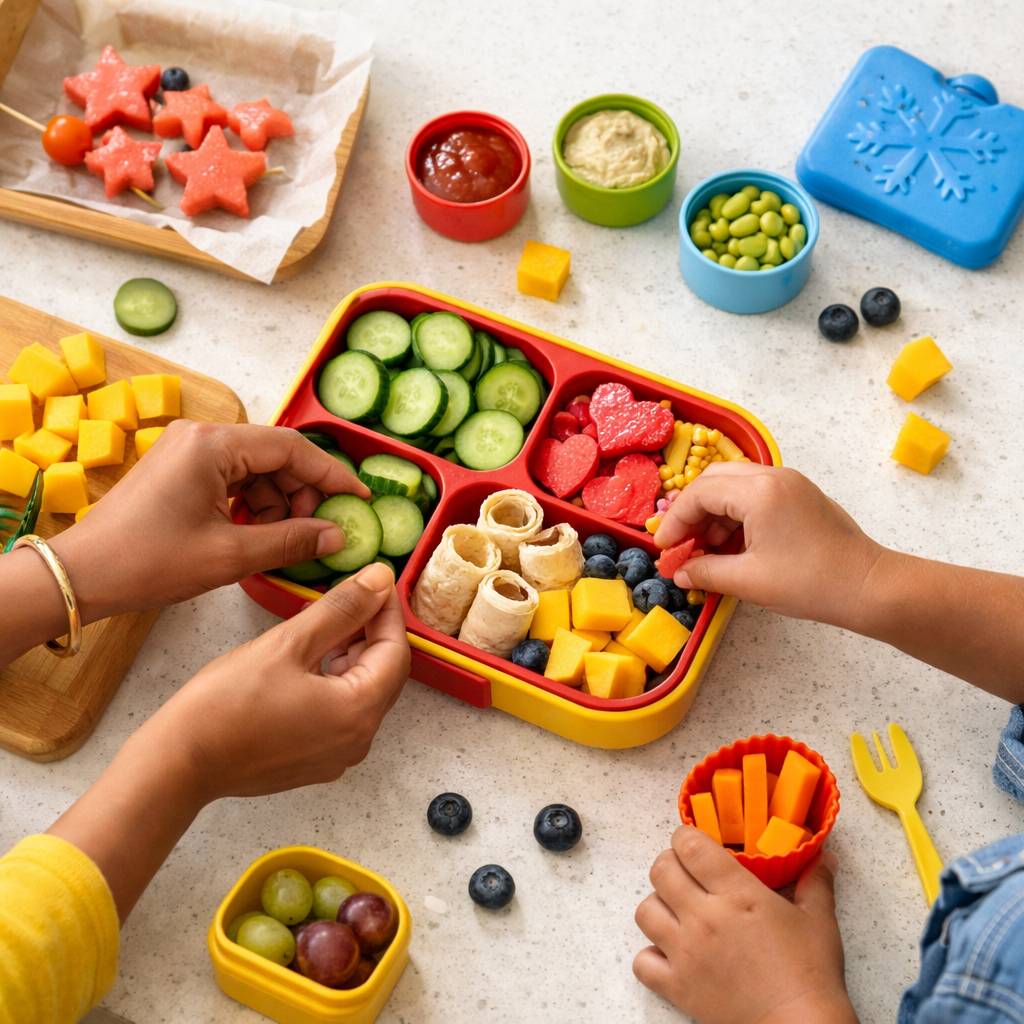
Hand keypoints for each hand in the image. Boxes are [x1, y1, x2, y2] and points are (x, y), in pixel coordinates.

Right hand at [47, 561, 409, 919]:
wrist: (179, 763)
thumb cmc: (227, 704)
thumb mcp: (289, 643)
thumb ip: (341, 609)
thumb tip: (380, 579)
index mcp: (360, 711)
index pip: (396, 650)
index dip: (387, 610)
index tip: (375, 579)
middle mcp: (358, 740)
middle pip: (383, 672)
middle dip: (370, 630)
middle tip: (350, 593)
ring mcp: (336, 755)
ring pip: (361, 691)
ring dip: (350, 653)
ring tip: (325, 618)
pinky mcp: (314, 760)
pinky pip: (340, 711)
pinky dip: (334, 679)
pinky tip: (310, 655)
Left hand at [50, 421, 369, 621]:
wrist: (81, 576)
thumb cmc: (147, 562)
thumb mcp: (231, 555)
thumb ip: (292, 541)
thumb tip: (337, 535)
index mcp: (212, 445)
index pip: (291, 448)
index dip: (331, 474)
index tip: (358, 497)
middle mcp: (200, 437)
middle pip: (274, 456)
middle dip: (302, 494)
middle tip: (320, 531)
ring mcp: (187, 452)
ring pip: (256, 471)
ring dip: (278, 504)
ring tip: (283, 542)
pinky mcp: (179, 471)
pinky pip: (233, 480)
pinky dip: (253, 507)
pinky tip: (258, 536)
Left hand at [633, 826, 857, 1023]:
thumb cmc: (811, 975)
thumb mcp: (819, 921)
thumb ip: (815, 883)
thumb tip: (824, 857)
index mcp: (736, 894)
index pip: (689, 846)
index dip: (685, 837)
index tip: (694, 843)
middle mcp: (704, 918)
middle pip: (661, 871)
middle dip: (670, 864)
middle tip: (687, 873)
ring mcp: (687, 953)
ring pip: (645, 911)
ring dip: (658, 906)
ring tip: (678, 911)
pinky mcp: (678, 988)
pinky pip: (642, 962)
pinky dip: (651, 955)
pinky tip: (671, 954)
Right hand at [654, 463, 881, 626]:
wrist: (869, 587)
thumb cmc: (812, 582)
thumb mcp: (749, 581)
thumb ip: (706, 572)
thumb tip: (680, 574)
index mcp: (758, 491)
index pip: (699, 494)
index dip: (676, 522)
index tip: (665, 549)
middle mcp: (773, 476)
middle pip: (713, 481)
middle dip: (691, 512)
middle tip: (680, 544)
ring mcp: (789, 483)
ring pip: (733, 486)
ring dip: (712, 515)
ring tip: (704, 551)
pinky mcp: (799, 495)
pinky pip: (754, 495)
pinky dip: (734, 516)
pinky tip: (730, 546)